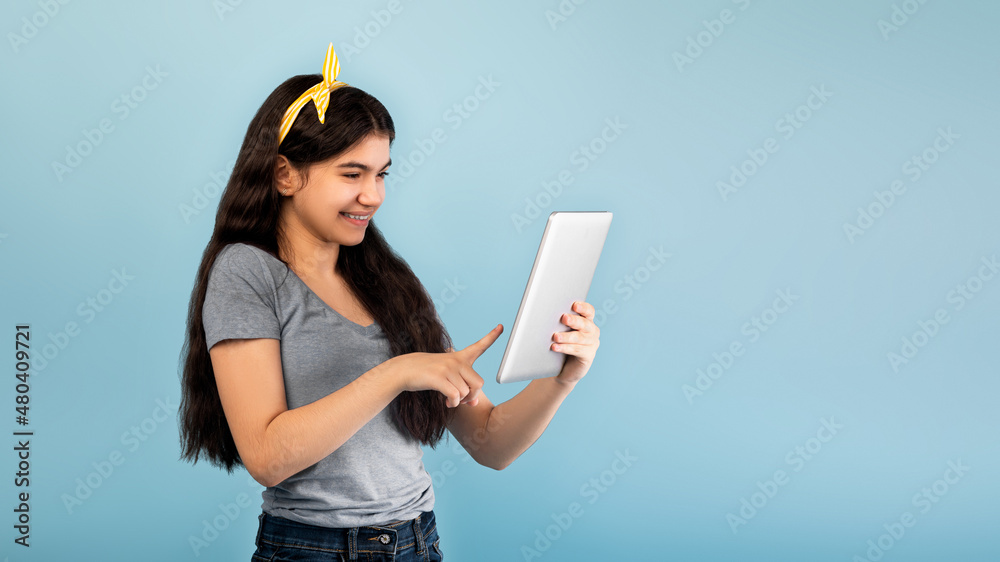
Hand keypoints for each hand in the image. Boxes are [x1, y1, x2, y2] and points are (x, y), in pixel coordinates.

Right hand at [386, 324, 503, 407]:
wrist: (403, 370)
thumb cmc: (427, 373)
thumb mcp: (447, 377)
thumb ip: (463, 387)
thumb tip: (475, 404)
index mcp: (459, 357)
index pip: (479, 346)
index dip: (492, 337)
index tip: (501, 326)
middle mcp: (456, 361)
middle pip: (479, 383)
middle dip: (473, 396)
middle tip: (464, 400)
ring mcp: (447, 368)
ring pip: (466, 393)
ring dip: (460, 401)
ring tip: (451, 400)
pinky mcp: (439, 378)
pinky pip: (455, 396)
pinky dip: (453, 403)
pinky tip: (447, 403)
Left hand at [552, 301, 599, 385]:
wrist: (564, 368)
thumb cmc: (561, 343)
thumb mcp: (562, 330)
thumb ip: (559, 322)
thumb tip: (545, 313)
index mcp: (587, 320)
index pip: (589, 311)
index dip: (583, 307)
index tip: (574, 305)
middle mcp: (592, 331)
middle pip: (585, 324)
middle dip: (574, 320)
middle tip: (564, 318)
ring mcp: (592, 343)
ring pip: (580, 338)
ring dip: (566, 336)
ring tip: (555, 336)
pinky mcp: (588, 355)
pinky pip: (577, 350)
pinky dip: (565, 348)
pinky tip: (555, 347)